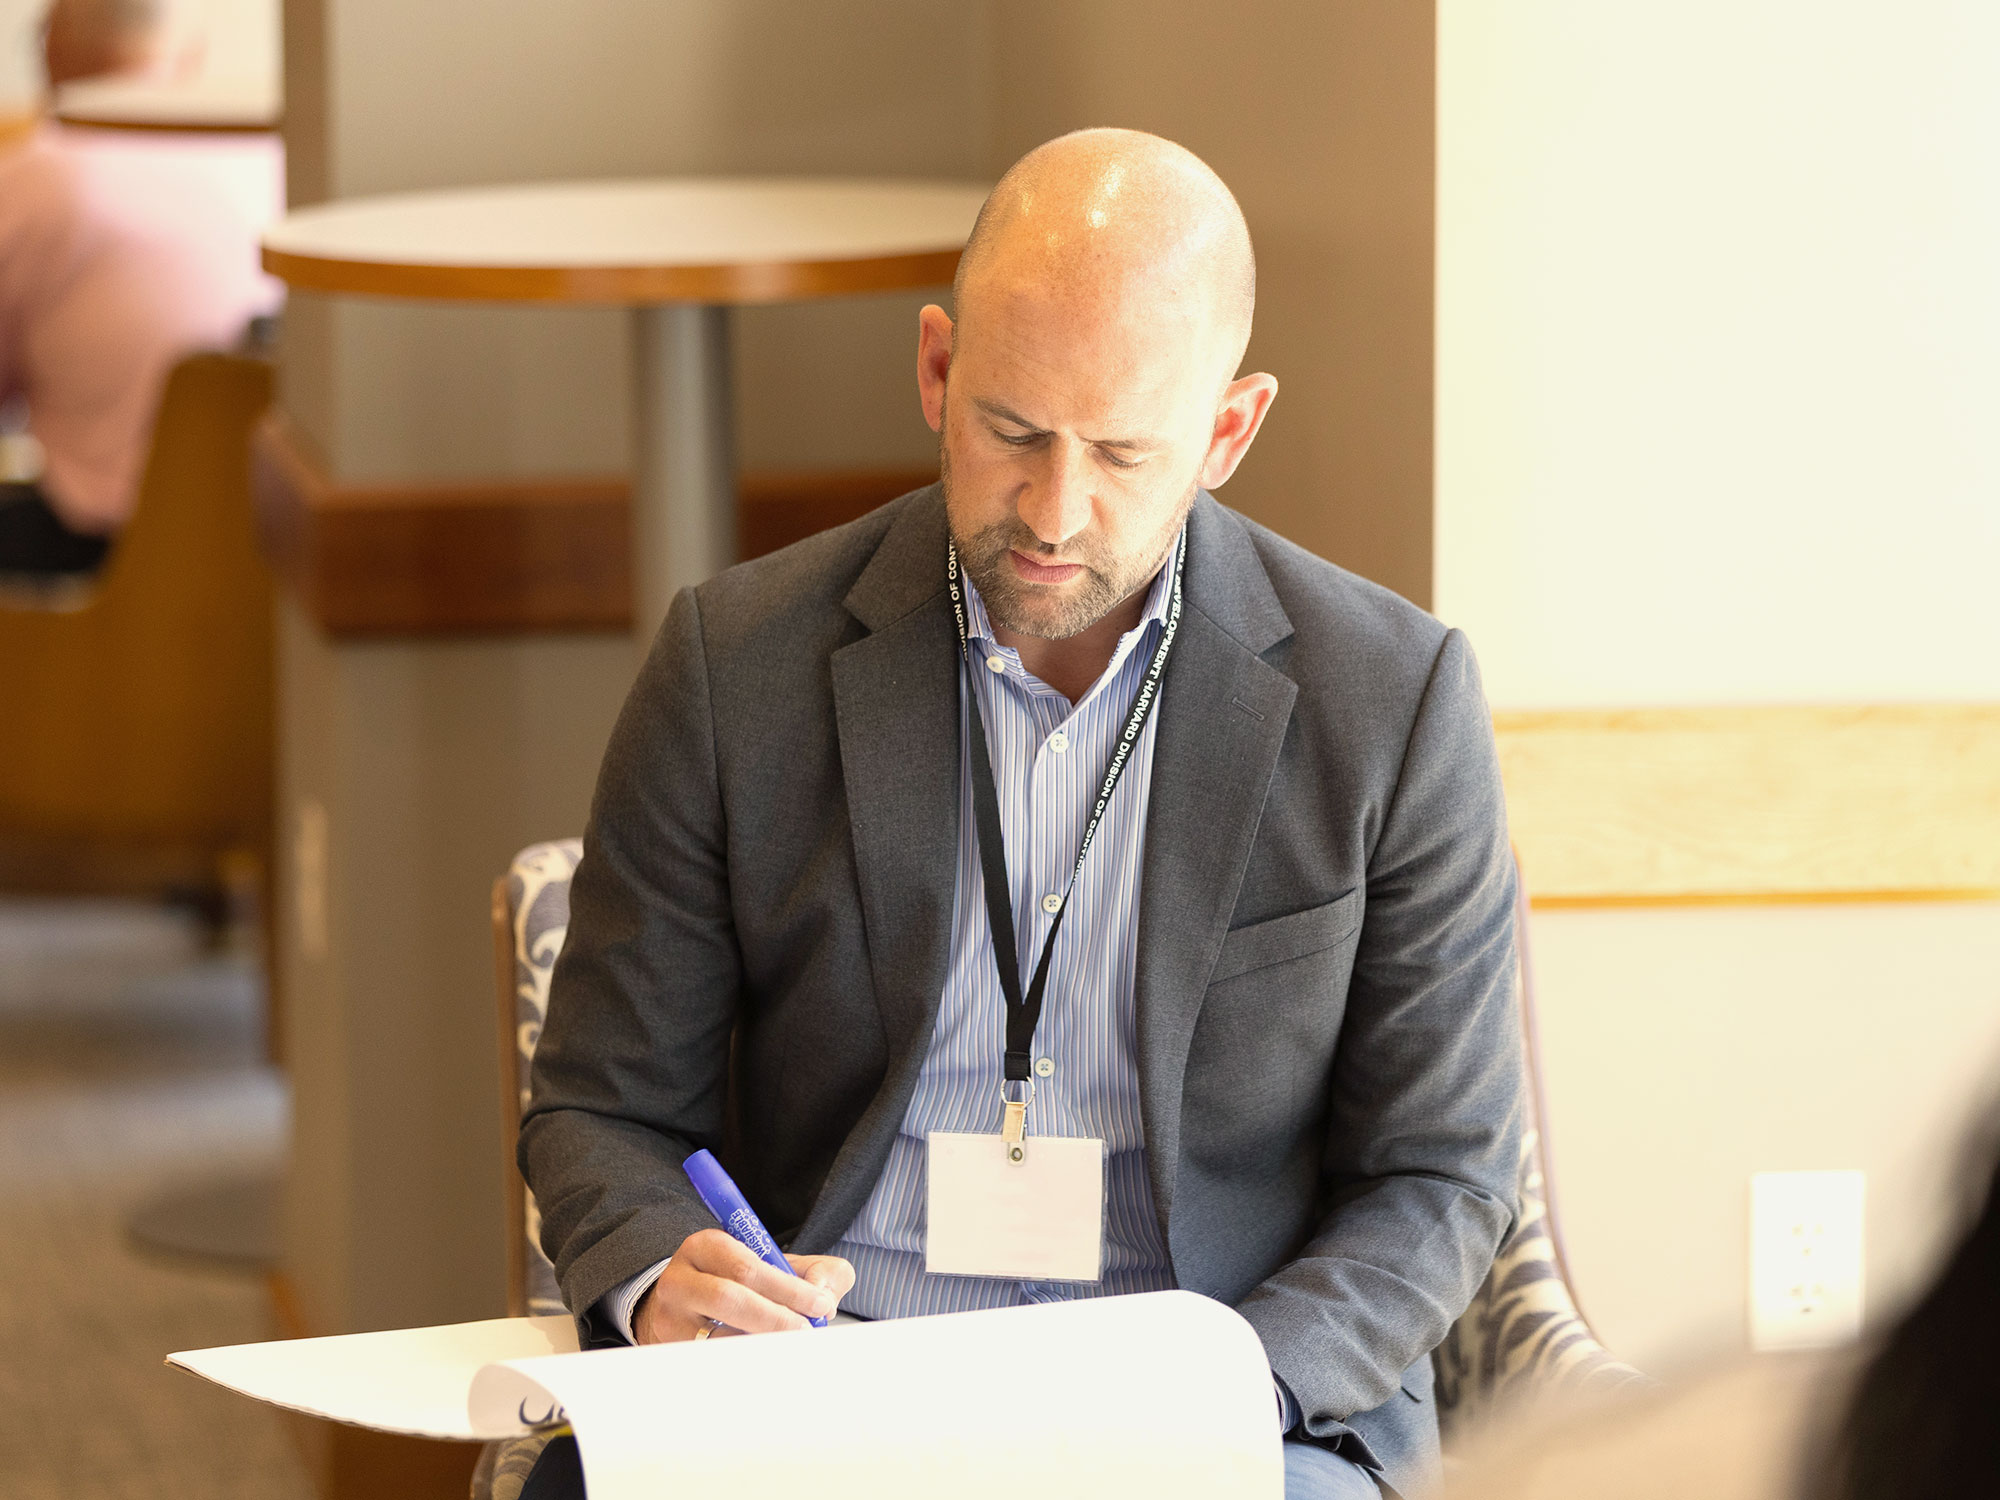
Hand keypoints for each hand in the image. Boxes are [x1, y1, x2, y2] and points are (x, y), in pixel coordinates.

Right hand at [633, 1228, 852, 1342]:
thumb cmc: (740, 1284)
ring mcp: (669, 1320)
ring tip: (788, 1345)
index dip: (789, 1289)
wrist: (684, 1310)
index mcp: (705, 1247)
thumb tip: (825, 1297)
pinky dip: (743, 1360)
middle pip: (729, 1300)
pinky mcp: (669, 1350)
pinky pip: (711, 1360)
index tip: (820, 1305)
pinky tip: (765, 1358)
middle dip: (776, 1319)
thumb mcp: (775, 1264)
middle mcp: (679, 1281)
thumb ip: (816, 1271)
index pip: (749, 1268)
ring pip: (718, 1338)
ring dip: (761, 1343)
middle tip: (806, 1330)